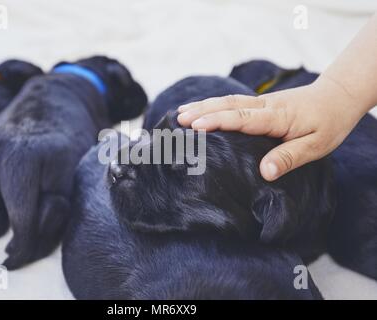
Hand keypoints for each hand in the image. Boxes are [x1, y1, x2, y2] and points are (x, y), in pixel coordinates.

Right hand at [177, 76, 366, 180]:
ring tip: (180, 112)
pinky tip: (201, 108)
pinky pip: (231, 103)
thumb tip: (264, 172)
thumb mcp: (316, 146)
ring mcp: (260, 102)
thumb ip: (289, 157)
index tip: (195, 126)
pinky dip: (213, 105)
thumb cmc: (328, 123)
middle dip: (201, 111)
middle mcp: (264, 106)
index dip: (217, 121)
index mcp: (276, 117)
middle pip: (228, 106)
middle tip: (178, 120)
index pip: (241, 118)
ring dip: (203, 106)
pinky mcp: (259, 103)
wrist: (337, 97)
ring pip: (227, 102)